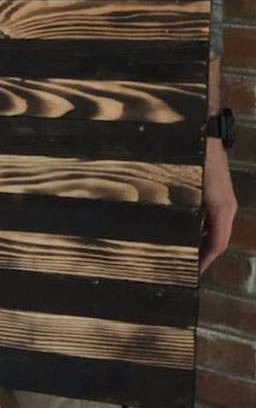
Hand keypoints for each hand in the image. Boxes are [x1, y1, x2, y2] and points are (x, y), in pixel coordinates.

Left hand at [199, 138, 237, 271]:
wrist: (205, 137)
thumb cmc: (198, 161)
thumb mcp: (191, 191)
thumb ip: (190, 214)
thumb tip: (184, 235)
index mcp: (222, 210)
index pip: (218, 244)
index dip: (206, 260)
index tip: (195, 272)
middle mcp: (226, 208)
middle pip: (217, 239)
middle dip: (203, 254)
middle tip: (187, 265)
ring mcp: (222, 200)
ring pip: (214, 229)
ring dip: (201, 241)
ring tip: (186, 252)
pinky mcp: (216, 193)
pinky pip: (211, 218)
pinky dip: (201, 228)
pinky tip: (187, 229)